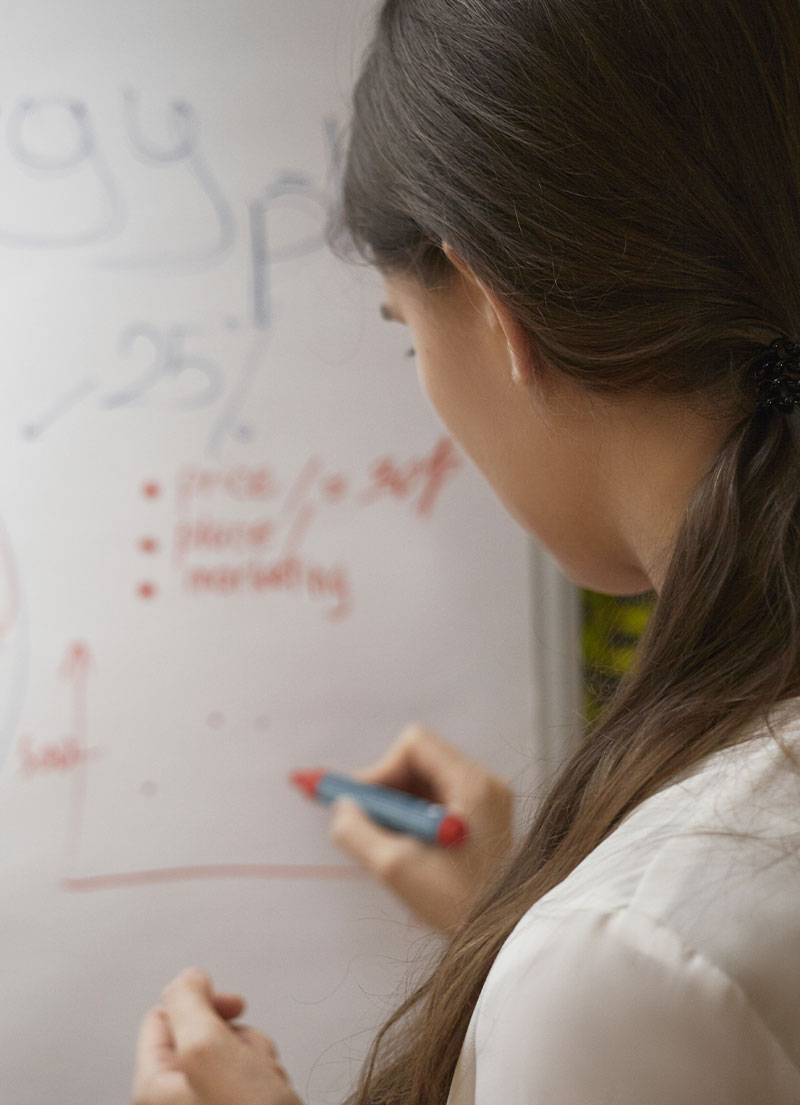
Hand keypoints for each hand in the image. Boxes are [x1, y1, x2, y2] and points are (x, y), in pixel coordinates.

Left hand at [132, 967, 302, 1104]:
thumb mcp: (207, 1049)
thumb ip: (189, 1002)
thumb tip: (187, 977)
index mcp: (153, 1088)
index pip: (163, 1018)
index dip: (201, 1001)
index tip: (233, 1006)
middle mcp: (175, 1102)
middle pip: (204, 1034)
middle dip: (238, 1037)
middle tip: (249, 1058)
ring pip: (233, 1055)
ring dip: (258, 1059)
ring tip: (267, 1085)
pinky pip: (251, 1079)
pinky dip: (268, 1080)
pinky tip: (275, 1095)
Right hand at [329, 723, 512, 934]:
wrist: (505, 936)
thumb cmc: (460, 906)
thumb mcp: (396, 869)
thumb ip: (357, 832)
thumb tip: (341, 807)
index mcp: (472, 785)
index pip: (415, 745)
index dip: (380, 769)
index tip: (358, 803)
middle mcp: (484, 784)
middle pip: (420, 760)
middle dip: (387, 788)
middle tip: (363, 821)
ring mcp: (487, 802)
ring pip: (426, 781)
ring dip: (399, 806)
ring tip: (389, 843)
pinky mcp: (484, 820)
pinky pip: (438, 801)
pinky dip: (414, 818)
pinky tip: (409, 850)